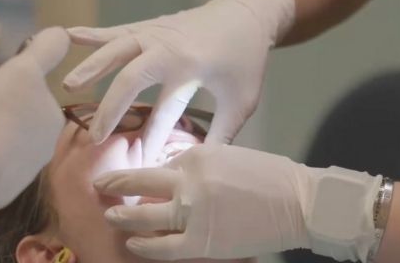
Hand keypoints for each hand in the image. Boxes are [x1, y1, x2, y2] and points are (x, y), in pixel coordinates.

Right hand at [62, 0, 294, 156]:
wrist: (246, 13)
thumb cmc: (245, 60)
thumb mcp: (241, 101)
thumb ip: (222, 135)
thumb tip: (201, 172)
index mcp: (191, 67)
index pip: (164, 108)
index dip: (152, 137)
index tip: (140, 160)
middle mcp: (167, 48)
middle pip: (129, 78)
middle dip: (110, 109)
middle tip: (94, 136)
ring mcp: (154, 33)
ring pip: (115, 50)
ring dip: (91, 67)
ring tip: (68, 85)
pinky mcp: (148, 26)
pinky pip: (115, 30)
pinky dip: (92, 34)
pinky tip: (67, 35)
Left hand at [97, 145, 381, 260]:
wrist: (300, 203)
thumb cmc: (271, 176)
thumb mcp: (230, 155)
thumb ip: (198, 161)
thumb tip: (170, 168)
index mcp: (199, 153)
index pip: (161, 158)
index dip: (144, 166)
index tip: (131, 170)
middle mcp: (190, 179)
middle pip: (142, 181)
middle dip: (116, 183)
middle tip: (100, 185)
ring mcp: (193, 211)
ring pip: (145, 215)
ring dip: (123, 215)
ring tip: (110, 216)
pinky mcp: (202, 241)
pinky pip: (164, 246)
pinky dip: (145, 245)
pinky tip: (134, 243)